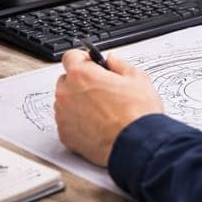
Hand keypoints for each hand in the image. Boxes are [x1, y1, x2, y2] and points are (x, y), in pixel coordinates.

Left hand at [54, 49, 162, 166]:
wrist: (137, 145)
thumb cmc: (137, 114)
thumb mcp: (138, 78)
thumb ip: (120, 64)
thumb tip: (113, 61)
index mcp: (82, 75)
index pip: (70, 56)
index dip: (84, 59)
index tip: (93, 65)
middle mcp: (67, 94)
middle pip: (66, 80)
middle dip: (81, 82)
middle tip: (101, 90)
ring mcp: (64, 116)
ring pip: (65, 102)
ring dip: (78, 102)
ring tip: (101, 110)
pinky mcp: (65, 135)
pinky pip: (67, 122)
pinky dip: (78, 122)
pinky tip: (97, 125)